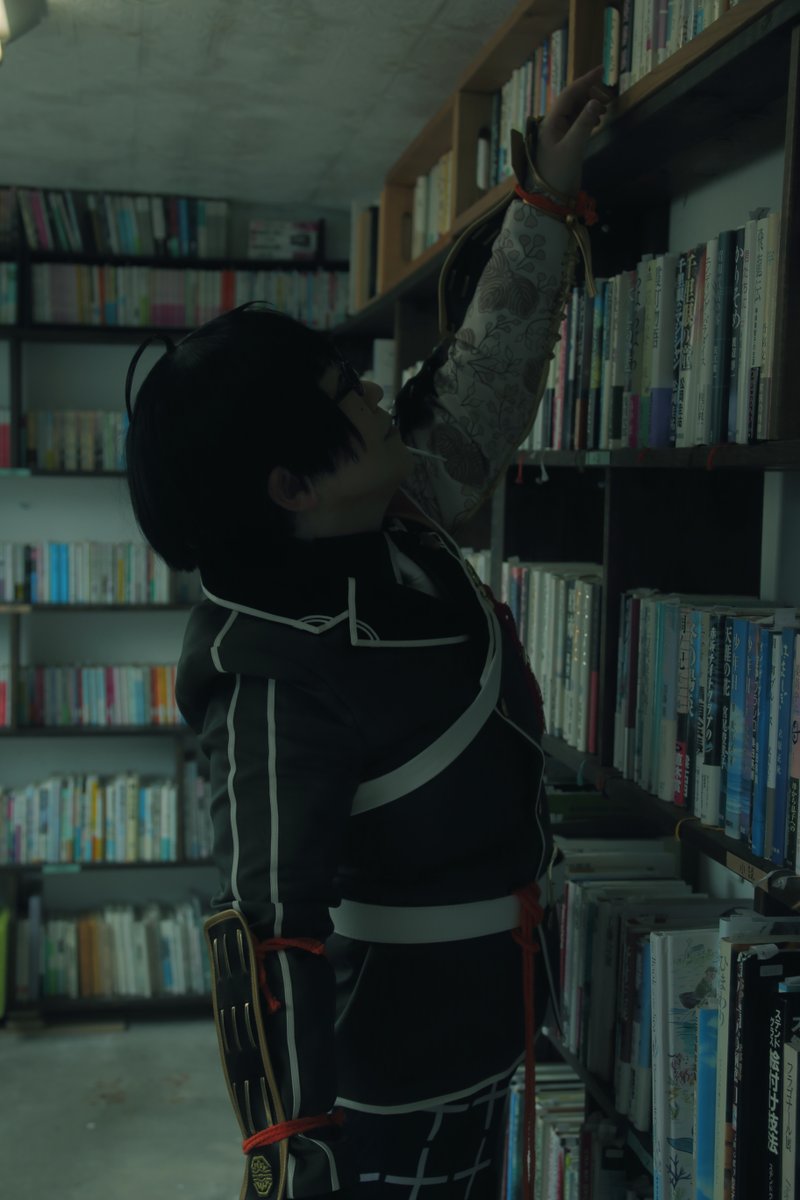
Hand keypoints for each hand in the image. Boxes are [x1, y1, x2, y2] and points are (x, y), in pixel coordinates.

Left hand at [535, 64, 612, 196]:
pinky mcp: (563, 144)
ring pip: (574, 111)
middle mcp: (552, 125)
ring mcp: (557, 134)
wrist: (550, 199)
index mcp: (550, 122)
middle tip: (608, 97)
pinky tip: (597, 121)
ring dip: (589, 106)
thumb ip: (584, 123)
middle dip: (589, 94)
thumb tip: (596, 102)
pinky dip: (587, 118)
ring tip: (605, 110)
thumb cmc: (558, 174)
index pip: (569, 94)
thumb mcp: (573, 148)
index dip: (585, 81)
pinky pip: (576, 123)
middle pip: (572, 100)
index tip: (602, 70)